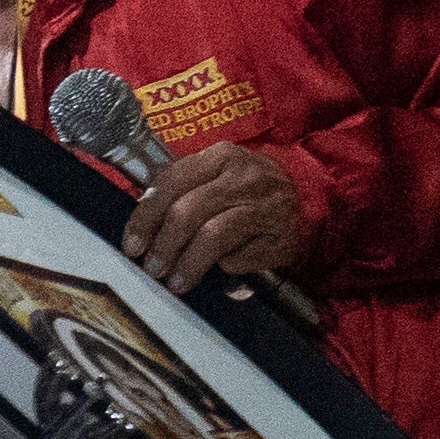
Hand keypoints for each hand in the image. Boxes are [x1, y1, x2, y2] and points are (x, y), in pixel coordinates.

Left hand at [122, 142, 309, 293]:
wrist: (307, 198)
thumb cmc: (246, 190)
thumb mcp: (217, 176)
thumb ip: (180, 191)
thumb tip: (141, 226)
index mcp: (221, 156)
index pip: (172, 181)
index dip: (146, 216)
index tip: (132, 244)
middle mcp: (244, 178)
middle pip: (188, 211)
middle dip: (163, 245)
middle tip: (152, 267)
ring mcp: (264, 208)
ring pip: (213, 236)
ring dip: (187, 264)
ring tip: (175, 282)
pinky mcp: (278, 238)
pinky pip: (240, 258)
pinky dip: (224, 268)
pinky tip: (218, 271)